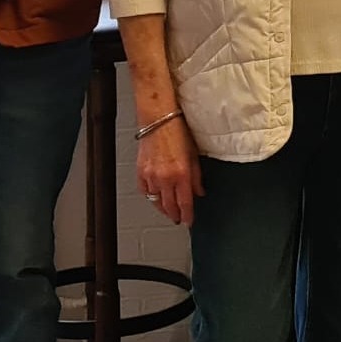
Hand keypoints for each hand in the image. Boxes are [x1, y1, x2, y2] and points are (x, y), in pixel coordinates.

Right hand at [136, 111, 202, 225]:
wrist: (159, 120)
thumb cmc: (178, 132)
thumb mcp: (194, 155)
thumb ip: (196, 177)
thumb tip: (199, 192)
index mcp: (181, 174)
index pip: (185, 203)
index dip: (187, 216)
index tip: (188, 221)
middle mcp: (165, 178)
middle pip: (169, 206)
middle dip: (175, 215)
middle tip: (178, 219)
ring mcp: (151, 176)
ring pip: (156, 201)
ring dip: (163, 208)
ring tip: (168, 211)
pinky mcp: (140, 172)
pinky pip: (145, 191)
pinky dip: (151, 197)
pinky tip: (155, 198)